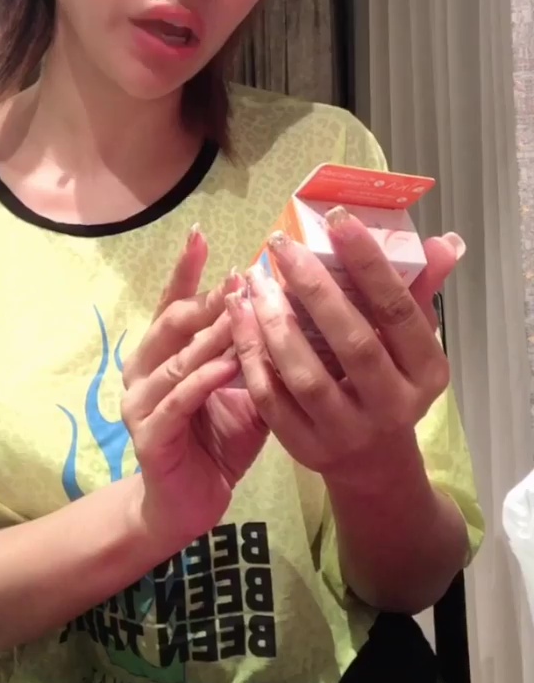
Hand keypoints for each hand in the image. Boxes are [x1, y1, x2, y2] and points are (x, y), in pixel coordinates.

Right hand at [121, 228, 266, 546]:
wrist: (190, 503)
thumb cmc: (219, 438)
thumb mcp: (246, 388)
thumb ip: (258, 351)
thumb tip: (302, 306)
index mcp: (164, 352)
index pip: (173, 301)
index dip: (186, 268)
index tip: (201, 232)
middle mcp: (144, 369)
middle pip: (172, 321)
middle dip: (207, 297)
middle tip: (240, 275)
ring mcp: (141, 402)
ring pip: (176, 357)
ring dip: (209, 334)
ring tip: (241, 311)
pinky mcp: (150, 435)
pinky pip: (178, 400)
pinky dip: (204, 380)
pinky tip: (230, 364)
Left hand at [226, 210, 462, 487]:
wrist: (374, 463)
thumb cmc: (392, 381)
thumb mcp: (414, 342)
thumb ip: (420, 289)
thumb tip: (444, 241)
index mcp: (426, 373)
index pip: (398, 313)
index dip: (369, 265)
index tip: (337, 220)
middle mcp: (392, 406)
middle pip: (352, 343)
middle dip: (314, 288)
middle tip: (282, 244)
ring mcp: (346, 432)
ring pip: (305, 374)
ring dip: (274, 320)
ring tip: (254, 278)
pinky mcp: (304, 448)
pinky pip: (270, 397)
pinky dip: (251, 352)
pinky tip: (238, 313)